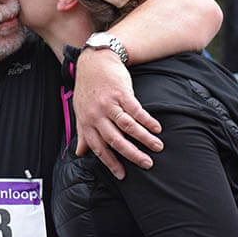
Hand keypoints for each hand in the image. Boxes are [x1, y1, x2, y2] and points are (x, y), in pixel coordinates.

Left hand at [73, 48, 162, 179]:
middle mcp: (97, 115)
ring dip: (144, 138)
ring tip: (157, 147)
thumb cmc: (87, 88)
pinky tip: (157, 128)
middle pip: (116, 140)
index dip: (110, 163)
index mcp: (87, 122)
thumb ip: (82, 133)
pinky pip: (136, 110)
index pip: (99, 148)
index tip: (122, 175)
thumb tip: (79, 153)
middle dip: (132, 154)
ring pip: (128, 126)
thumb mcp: (80, 111)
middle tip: (147, 164)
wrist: (94, 61)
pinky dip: (147, 120)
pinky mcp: (121, 93)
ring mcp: (109, 104)